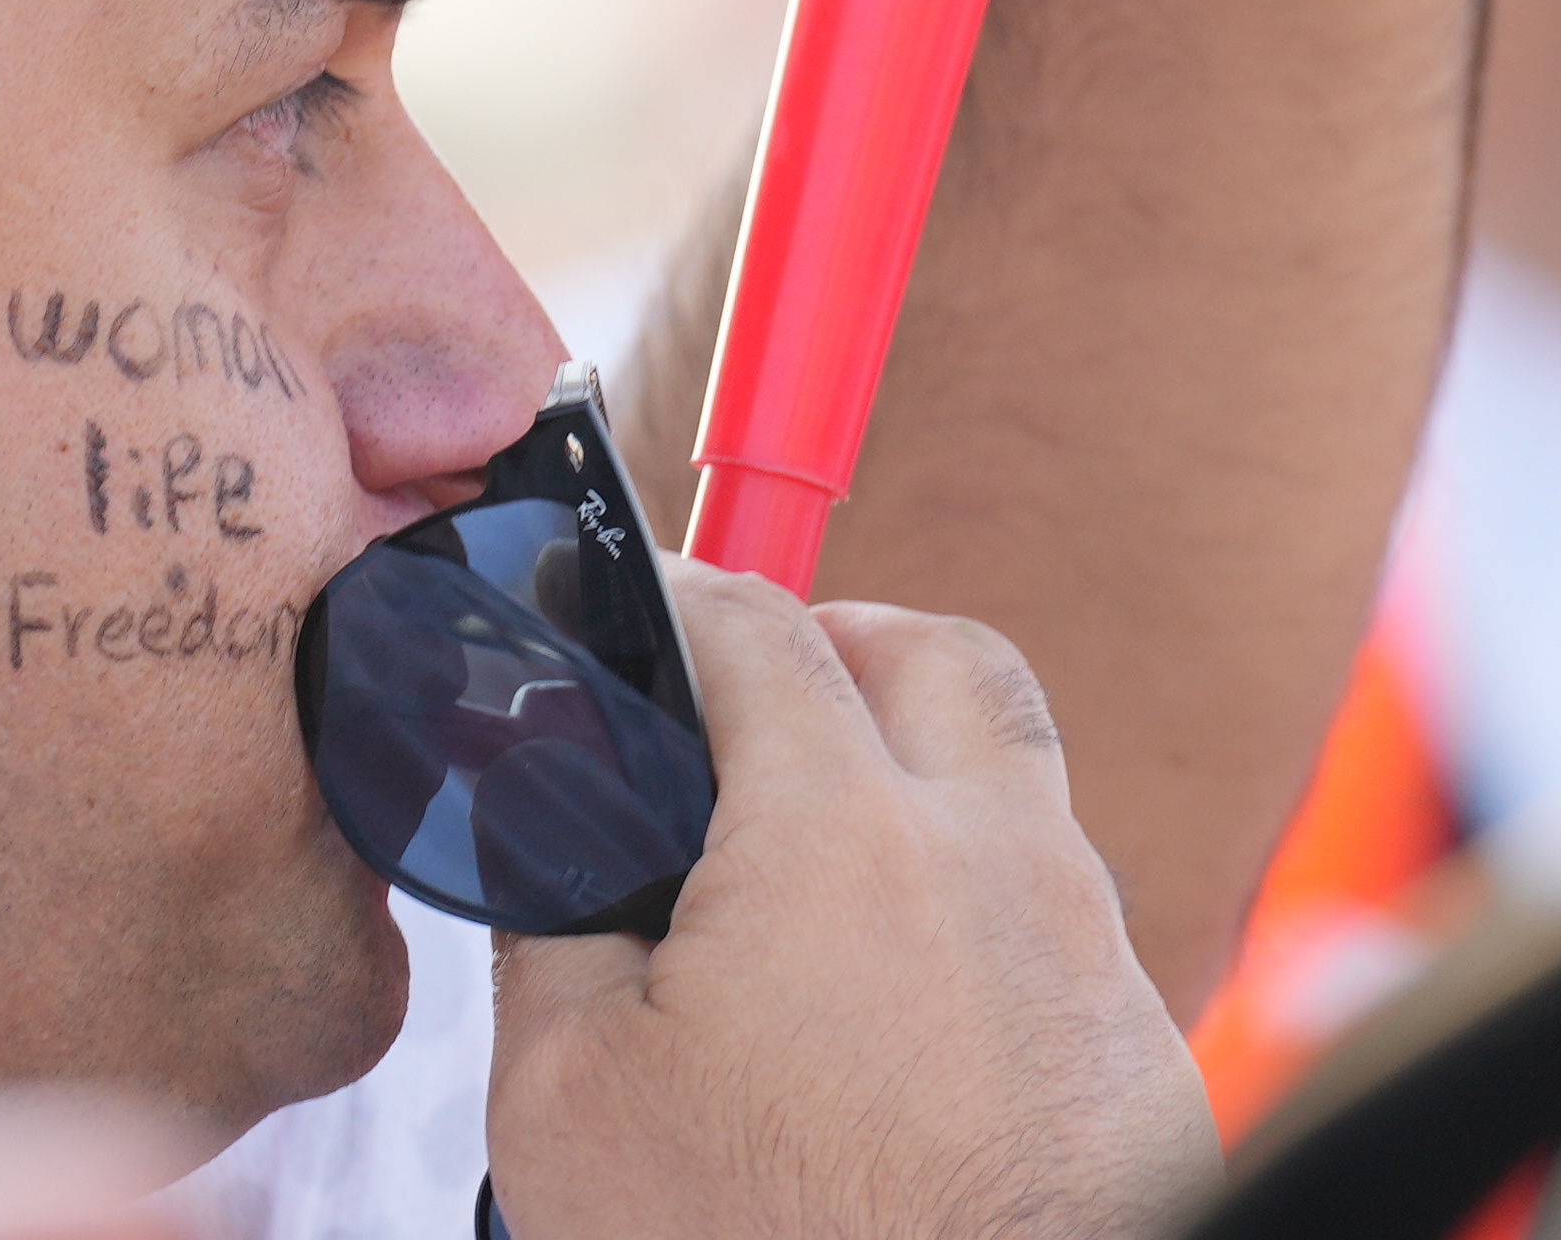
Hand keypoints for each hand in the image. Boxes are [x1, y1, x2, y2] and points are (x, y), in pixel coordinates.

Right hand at [486, 562, 1220, 1239]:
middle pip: (946, 657)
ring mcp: (1086, 966)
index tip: (648, 602)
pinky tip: (892, 1002)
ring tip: (818, 867)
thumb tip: (563, 858)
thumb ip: (553, 934)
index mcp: (838, 841)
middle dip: (849, 641)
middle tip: (764, 699)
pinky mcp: (1137, 1064)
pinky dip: (976, 905)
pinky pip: (1059, 920)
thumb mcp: (569, 1097)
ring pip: (1017, 787)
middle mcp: (995, 869)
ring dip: (922, 776)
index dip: (687, 593)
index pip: (765, 630)